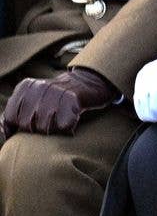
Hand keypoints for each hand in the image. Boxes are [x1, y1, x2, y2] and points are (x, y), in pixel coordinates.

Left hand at [1, 67, 118, 136]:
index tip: (28, 131)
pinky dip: (68, 129)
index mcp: (25, 87)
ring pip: (45, 127)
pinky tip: (72, 122)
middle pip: (27, 125)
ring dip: (53, 131)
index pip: (10, 117)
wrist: (88, 82)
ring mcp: (56, 91)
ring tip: (60, 124)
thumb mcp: (32, 99)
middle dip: (37, 131)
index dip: (17, 129)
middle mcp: (39, 87)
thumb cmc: (57, 97)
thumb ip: (14, 114)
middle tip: (49, 126)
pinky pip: (64, 126)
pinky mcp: (73, 98)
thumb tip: (3, 133)